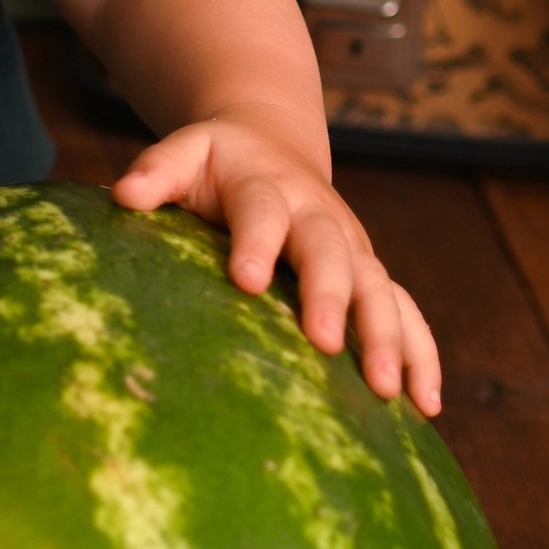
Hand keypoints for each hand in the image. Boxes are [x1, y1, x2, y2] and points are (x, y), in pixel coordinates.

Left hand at [112, 114, 441, 412]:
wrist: (272, 143)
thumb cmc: (218, 163)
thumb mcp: (186, 152)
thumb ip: (157, 171)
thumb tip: (123, 195)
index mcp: (266, 185)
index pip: (261, 212)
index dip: (255, 242)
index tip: (245, 278)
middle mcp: (318, 216)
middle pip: (330, 252)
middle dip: (331, 296)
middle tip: (324, 343)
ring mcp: (352, 246)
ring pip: (379, 288)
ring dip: (386, 337)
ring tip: (385, 392)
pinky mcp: (371, 274)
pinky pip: (405, 312)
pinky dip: (419, 354)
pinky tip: (425, 405)